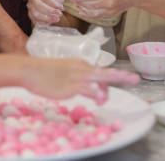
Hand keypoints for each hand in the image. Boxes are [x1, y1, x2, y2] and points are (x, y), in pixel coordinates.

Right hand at [24, 58, 139, 104]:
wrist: (29, 69)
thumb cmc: (43, 72)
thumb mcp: (62, 72)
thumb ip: (75, 78)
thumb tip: (82, 87)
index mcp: (81, 63)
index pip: (99, 73)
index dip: (106, 84)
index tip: (105, 95)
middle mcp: (82, 68)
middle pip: (106, 72)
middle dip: (122, 77)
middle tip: (136, 80)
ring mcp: (77, 76)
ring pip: (100, 80)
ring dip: (106, 92)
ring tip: (106, 100)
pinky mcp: (71, 86)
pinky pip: (89, 89)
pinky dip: (96, 94)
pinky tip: (97, 99)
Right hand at [27, 0, 63, 24]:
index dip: (53, 4)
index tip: (61, 8)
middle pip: (38, 6)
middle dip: (50, 11)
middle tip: (59, 14)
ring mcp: (30, 6)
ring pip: (35, 14)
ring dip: (47, 18)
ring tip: (56, 19)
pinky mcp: (30, 14)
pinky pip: (35, 20)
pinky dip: (43, 23)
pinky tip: (51, 22)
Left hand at [70, 0, 141, 18]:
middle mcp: (106, 3)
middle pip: (88, 5)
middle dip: (80, 3)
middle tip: (74, 1)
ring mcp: (109, 10)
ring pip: (92, 13)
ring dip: (84, 10)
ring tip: (78, 8)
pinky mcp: (112, 15)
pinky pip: (99, 16)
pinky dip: (91, 14)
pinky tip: (86, 13)